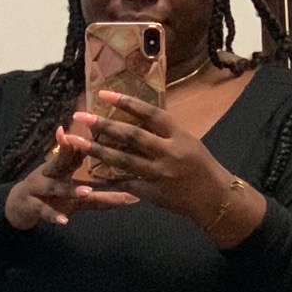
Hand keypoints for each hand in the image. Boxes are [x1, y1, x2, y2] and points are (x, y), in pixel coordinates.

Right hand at [3, 119, 139, 229]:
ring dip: (71, 188)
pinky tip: (64, 221)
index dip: (91, 142)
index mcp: (60, 165)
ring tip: (87, 191)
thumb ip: (100, 190)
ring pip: (55, 187)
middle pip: (62, 162)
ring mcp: (39, 188)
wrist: (17, 206)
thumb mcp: (70, 184)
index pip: (76, 151)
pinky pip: (44, 211)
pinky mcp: (33, 206)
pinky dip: (53, 215)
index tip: (110, 133)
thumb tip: (129, 189)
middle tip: (101, 156)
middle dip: (76, 156)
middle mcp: (49, 173)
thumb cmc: (50, 192)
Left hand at [90, 91, 265, 245]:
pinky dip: (108, 180)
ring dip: (98, 151)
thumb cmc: (200, 165)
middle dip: (104, 125)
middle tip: (81, 117)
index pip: (149, 113)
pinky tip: (89, 175)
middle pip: (132, 136)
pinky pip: (126, 184)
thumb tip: (135, 114)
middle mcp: (169, 152)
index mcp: (178, 134)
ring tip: (77, 142)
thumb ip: (162, 131)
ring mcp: (160, 174)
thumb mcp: (186, 140)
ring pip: (123, 160)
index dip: (126, 102)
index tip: (103, 94)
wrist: (214, 197)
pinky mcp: (153, 193)